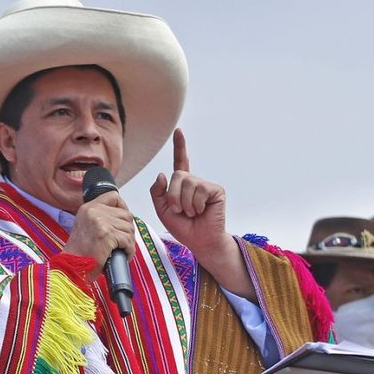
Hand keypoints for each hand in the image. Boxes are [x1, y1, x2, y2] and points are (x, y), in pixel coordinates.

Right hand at [63, 191, 136, 273]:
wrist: (72, 268)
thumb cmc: (79, 253)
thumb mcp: (85, 227)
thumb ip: (99, 218)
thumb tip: (121, 218)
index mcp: (88, 208)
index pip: (113, 197)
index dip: (123, 208)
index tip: (123, 221)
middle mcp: (93, 211)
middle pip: (126, 214)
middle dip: (128, 230)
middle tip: (124, 242)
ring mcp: (100, 222)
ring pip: (129, 228)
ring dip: (129, 242)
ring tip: (122, 250)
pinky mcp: (106, 235)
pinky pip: (127, 240)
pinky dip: (129, 250)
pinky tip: (124, 255)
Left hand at [149, 129, 228, 258]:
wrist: (200, 242)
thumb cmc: (183, 227)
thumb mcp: (162, 211)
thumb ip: (157, 193)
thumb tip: (162, 174)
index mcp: (182, 185)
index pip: (180, 162)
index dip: (179, 146)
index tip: (178, 131)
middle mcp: (194, 182)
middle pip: (178, 175)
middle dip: (173, 197)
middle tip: (181, 211)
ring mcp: (206, 185)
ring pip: (188, 183)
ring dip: (185, 204)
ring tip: (192, 213)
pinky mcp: (216, 190)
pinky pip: (199, 190)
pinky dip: (196, 205)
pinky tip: (202, 211)